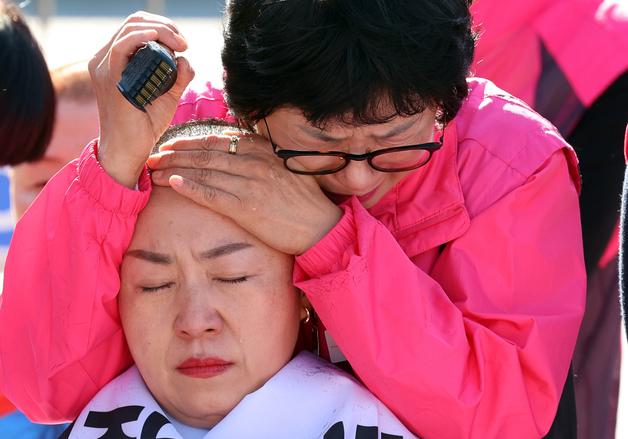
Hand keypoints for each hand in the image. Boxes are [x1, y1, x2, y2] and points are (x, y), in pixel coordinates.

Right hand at [89, 11, 194, 187]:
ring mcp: (104, 67)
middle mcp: (105, 59)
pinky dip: (140, 37)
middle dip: (165, 26)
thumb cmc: (144, 126)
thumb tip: (186, 59)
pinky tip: (157, 38)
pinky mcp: (109, 79)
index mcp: (116, 60)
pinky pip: (121, 47)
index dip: (163, 27)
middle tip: (184, 43)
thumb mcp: (167, 95)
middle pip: (134, 23)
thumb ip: (178, 76)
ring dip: (160, 31)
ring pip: (130, 29)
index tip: (183, 43)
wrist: (128, 151)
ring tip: (180, 44)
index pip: (136, 27)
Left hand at [147, 133, 342, 254]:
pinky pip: (212, 194)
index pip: (217, 140)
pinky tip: (174, 184)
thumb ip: (259, 156)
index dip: (189, 141)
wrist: (319, 226)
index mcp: (261, 150)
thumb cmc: (302, 199)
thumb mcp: (283, 167)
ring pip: (203, 171)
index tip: (171, 145)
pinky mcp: (246, 207)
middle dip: (174, 154)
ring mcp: (249, 183)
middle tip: (153, 156)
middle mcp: (253, 162)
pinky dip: (191, 187)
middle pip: (205, 153)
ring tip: (155, 172)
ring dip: (175, 170)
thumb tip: (235, 148)